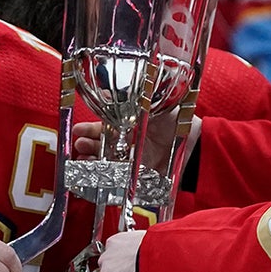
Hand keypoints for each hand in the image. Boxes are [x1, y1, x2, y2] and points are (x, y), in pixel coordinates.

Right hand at [72, 110, 198, 168]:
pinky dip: (102, 178)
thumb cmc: (174, 121)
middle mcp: (125, 143)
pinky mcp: (135, 176)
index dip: (89, 129)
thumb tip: (109, 93)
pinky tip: (92, 176)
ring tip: (82, 160)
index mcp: (127, 125)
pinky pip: (115, 178)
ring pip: (104, 162)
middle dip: (87, 145)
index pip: (102, 127)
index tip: (77, 130)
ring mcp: (129, 160)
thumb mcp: (152, 104)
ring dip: (90, 161)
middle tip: (79, 144)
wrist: (193, 144)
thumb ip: (132, 100)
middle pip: (99, 145)